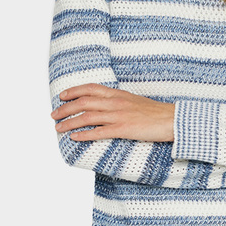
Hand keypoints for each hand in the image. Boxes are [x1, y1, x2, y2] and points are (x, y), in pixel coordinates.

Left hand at [51, 84, 175, 141]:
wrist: (171, 119)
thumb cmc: (154, 112)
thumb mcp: (133, 101)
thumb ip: (117, 102)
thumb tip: (103, 106)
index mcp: (118, 94)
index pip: (90, 88)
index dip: (74, 91)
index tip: (62, 96)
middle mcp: (115, 102)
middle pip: (84, 102)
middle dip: (65, 109)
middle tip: (54, 116)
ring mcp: (119, 115)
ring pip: (87, 117)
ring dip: (69, 122)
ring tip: (58, 128)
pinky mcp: (123, 129)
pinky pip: (99, 132)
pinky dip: (84, 135)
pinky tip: (74, 137)